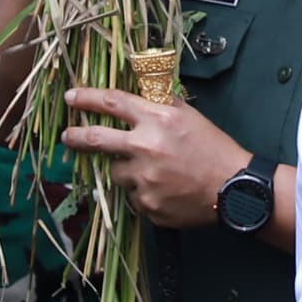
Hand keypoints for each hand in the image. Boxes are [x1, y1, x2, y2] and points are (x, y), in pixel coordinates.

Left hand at [60, 88, 251, 229]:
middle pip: (97, 139)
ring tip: (154, 173)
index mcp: (157, 119)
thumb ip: (161, 106)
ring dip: (127, 171)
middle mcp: (145, 147)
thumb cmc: (214, 148)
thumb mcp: (189, 117)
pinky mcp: (147, 205)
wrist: (234, 188)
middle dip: (76, 136)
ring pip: (117, 173)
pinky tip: (165, 190)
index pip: (112, 102)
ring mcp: (144, 179)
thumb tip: (139, 96)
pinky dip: (143, 193)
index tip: (71, 97)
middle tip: (67, 136)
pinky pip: (133, 197)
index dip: (87, 98)